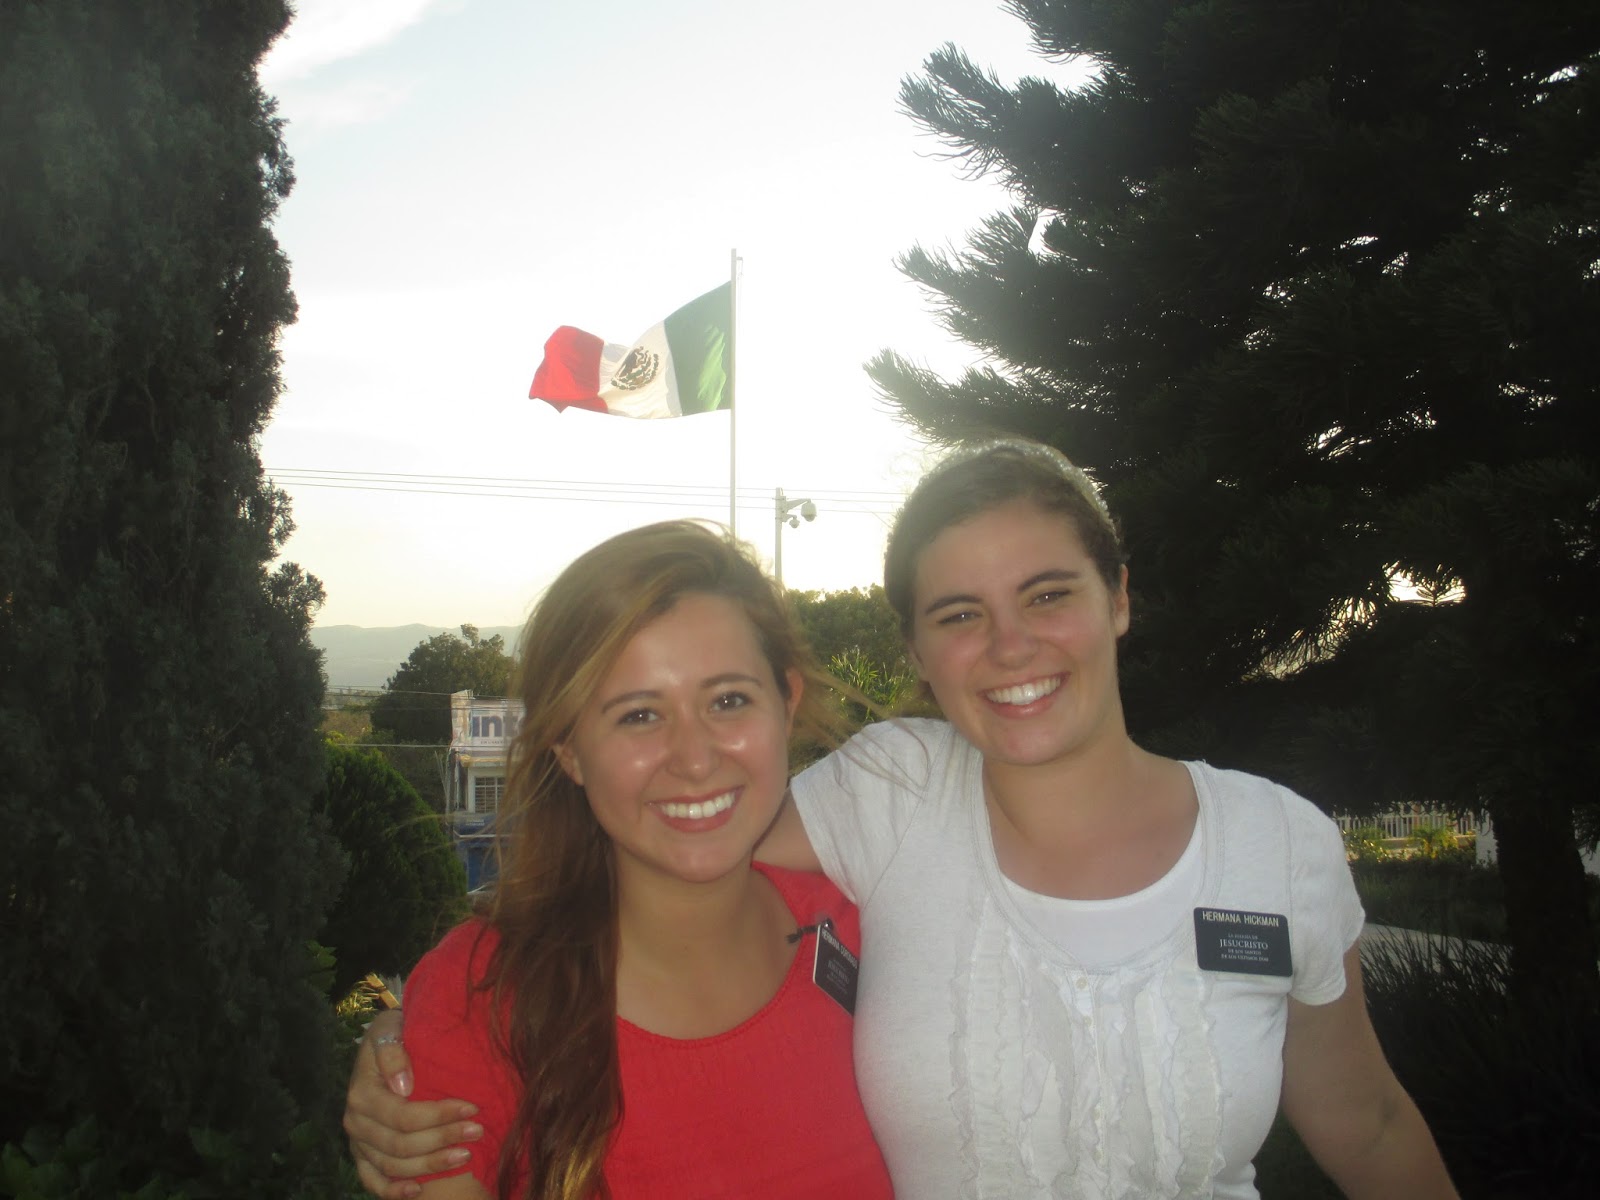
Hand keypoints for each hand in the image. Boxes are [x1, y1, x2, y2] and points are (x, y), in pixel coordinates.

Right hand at [344, 1010, 484, 1198]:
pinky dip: (394, 1190)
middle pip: (401, 1144)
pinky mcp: (362, 1155)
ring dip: (431, 1165)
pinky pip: (373, 1181)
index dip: (438, 1117)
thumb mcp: (390, 1027)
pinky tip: (419, 1190)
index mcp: (362, 1093)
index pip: (403, 1116)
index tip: (471, 1109)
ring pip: (393, 1166)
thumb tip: (402, 1085)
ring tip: (465, 1155)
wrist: (385, 1040)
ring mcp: (359, 1142)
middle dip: (442, 1139)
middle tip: (477, 1132)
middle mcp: (356, 1121)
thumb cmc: (395, 1031)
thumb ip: (393, 1051)